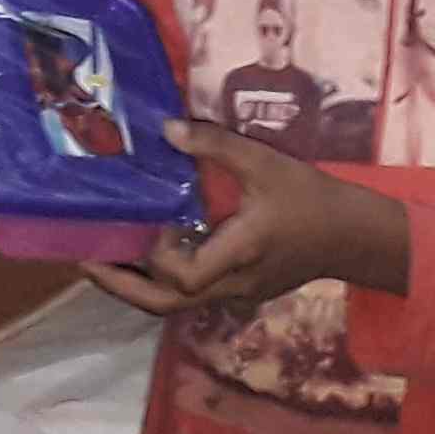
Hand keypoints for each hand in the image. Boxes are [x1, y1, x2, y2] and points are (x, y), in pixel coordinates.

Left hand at [81, 120, 408, 318]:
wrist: (351, 236)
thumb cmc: (309, 198)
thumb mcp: (265, 164)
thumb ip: (215, 145)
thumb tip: (166, 129)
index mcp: (238, 256)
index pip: (181, 274)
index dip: (154, 254)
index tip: (149, 221)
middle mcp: (230, 285)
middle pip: (163, 304)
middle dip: (120, 286)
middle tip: (83, 263)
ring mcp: (233, 294)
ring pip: (173, 304)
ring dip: (136, 285)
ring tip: (103, 259)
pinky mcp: (237, 291)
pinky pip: (190, 293)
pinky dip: (162, 279)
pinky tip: (146, 253)